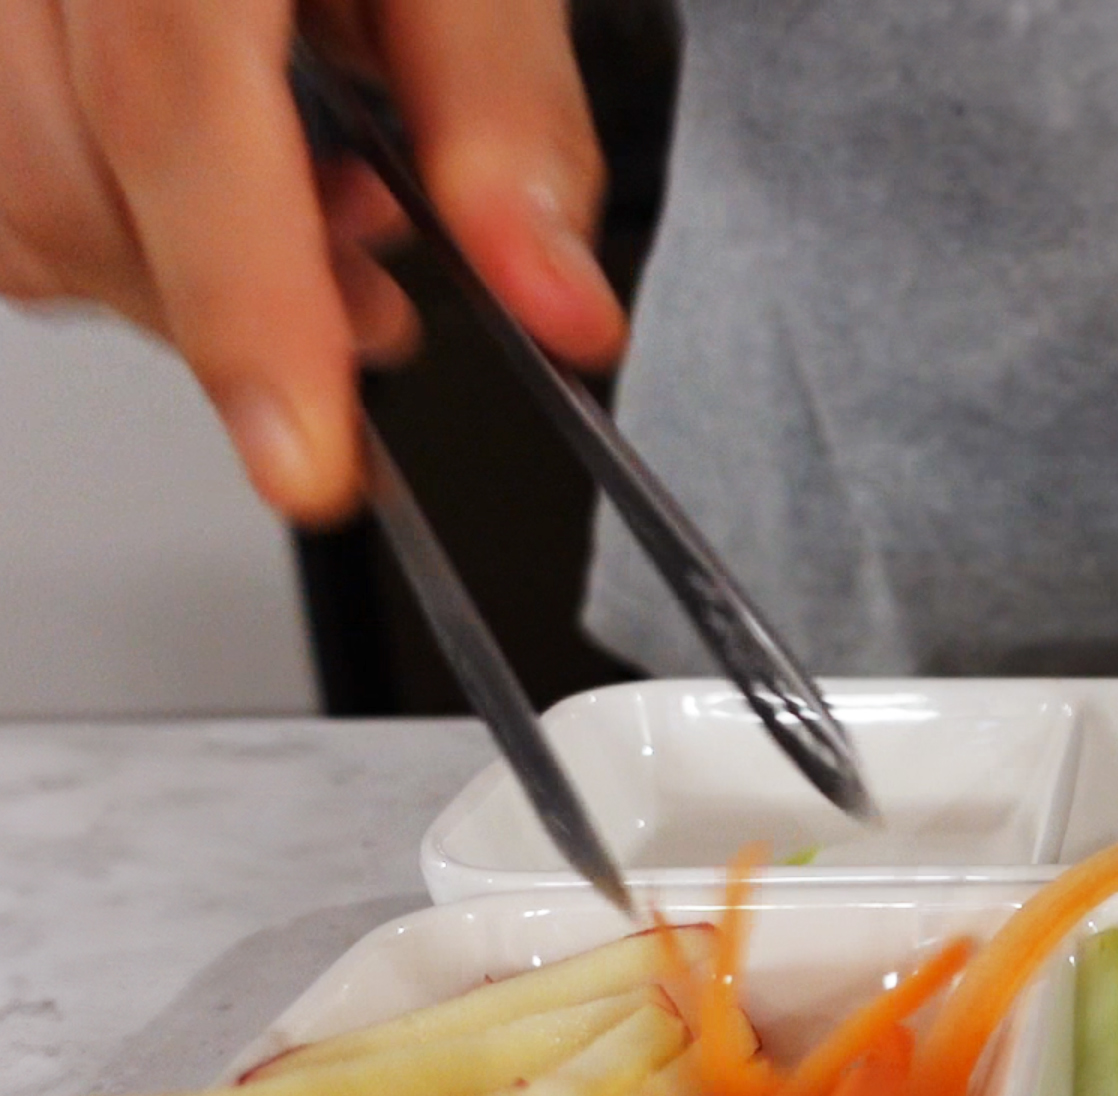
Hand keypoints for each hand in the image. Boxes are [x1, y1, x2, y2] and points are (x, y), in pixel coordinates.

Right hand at [0, 0, 624, 523]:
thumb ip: (504, 110)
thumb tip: (556, 301)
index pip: (176, 107)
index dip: (247, 304)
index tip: (305, 461)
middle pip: (77, 181)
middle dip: (244, 301)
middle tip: (381, 298)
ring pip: (19, 206)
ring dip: (175, 270)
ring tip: (318, 215)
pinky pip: (1, 186)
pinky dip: (106, 224)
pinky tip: (218, 183)